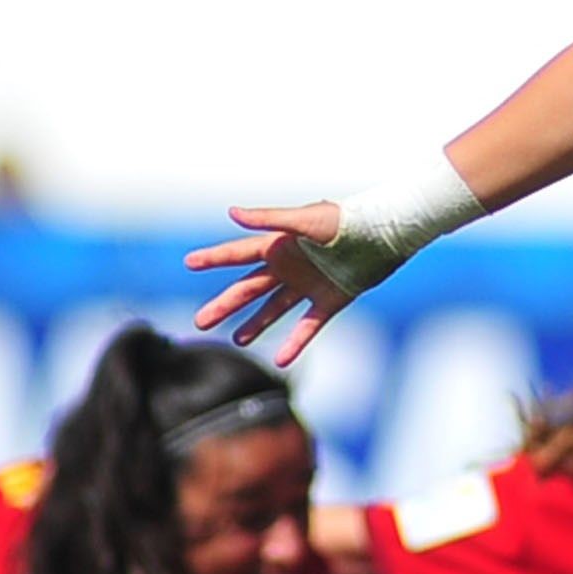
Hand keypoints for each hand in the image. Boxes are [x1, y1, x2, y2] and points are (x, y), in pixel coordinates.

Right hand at [187, 203, 349, 362]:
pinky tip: (281, 360)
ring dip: (255, 324)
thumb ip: (269, 219)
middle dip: (224, 305)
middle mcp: (289, 267)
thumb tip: (232, 213)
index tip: (189, 262)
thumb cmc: (345, 221)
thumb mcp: (306, 219)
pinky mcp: (328, 301)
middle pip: (249, 289)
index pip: (239, 253)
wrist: (383, 236)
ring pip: (273, 309)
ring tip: (237, 340)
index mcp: (279, 245)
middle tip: (200, 322)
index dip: (214, 258)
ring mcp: (307, 285)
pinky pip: (307, 326)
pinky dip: (295, 343)